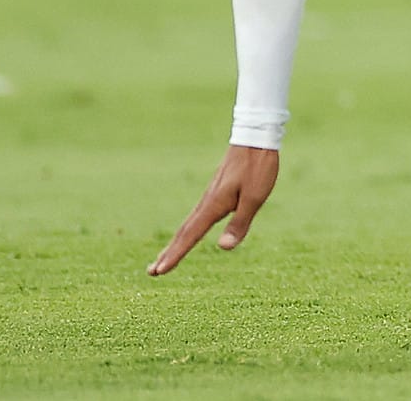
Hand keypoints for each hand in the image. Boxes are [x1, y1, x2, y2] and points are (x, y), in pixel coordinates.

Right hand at [148, 144, 279, 275]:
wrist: (255, 138)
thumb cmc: (257, 168)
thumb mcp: (254, 198)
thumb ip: (240, 223)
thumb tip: (224, 248)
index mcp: (213, 206)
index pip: (191, 236)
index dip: (175, 255)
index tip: (159, 271)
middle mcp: (206, 202)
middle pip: (183, 232)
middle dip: (168, 253)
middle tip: (152, 272)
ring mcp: (209, 196)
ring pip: (188, 224)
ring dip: (175, 242)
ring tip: (164, 257)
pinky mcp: (216, 191)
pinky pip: (196, 216)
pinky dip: (187, 229)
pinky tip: (190, 231)